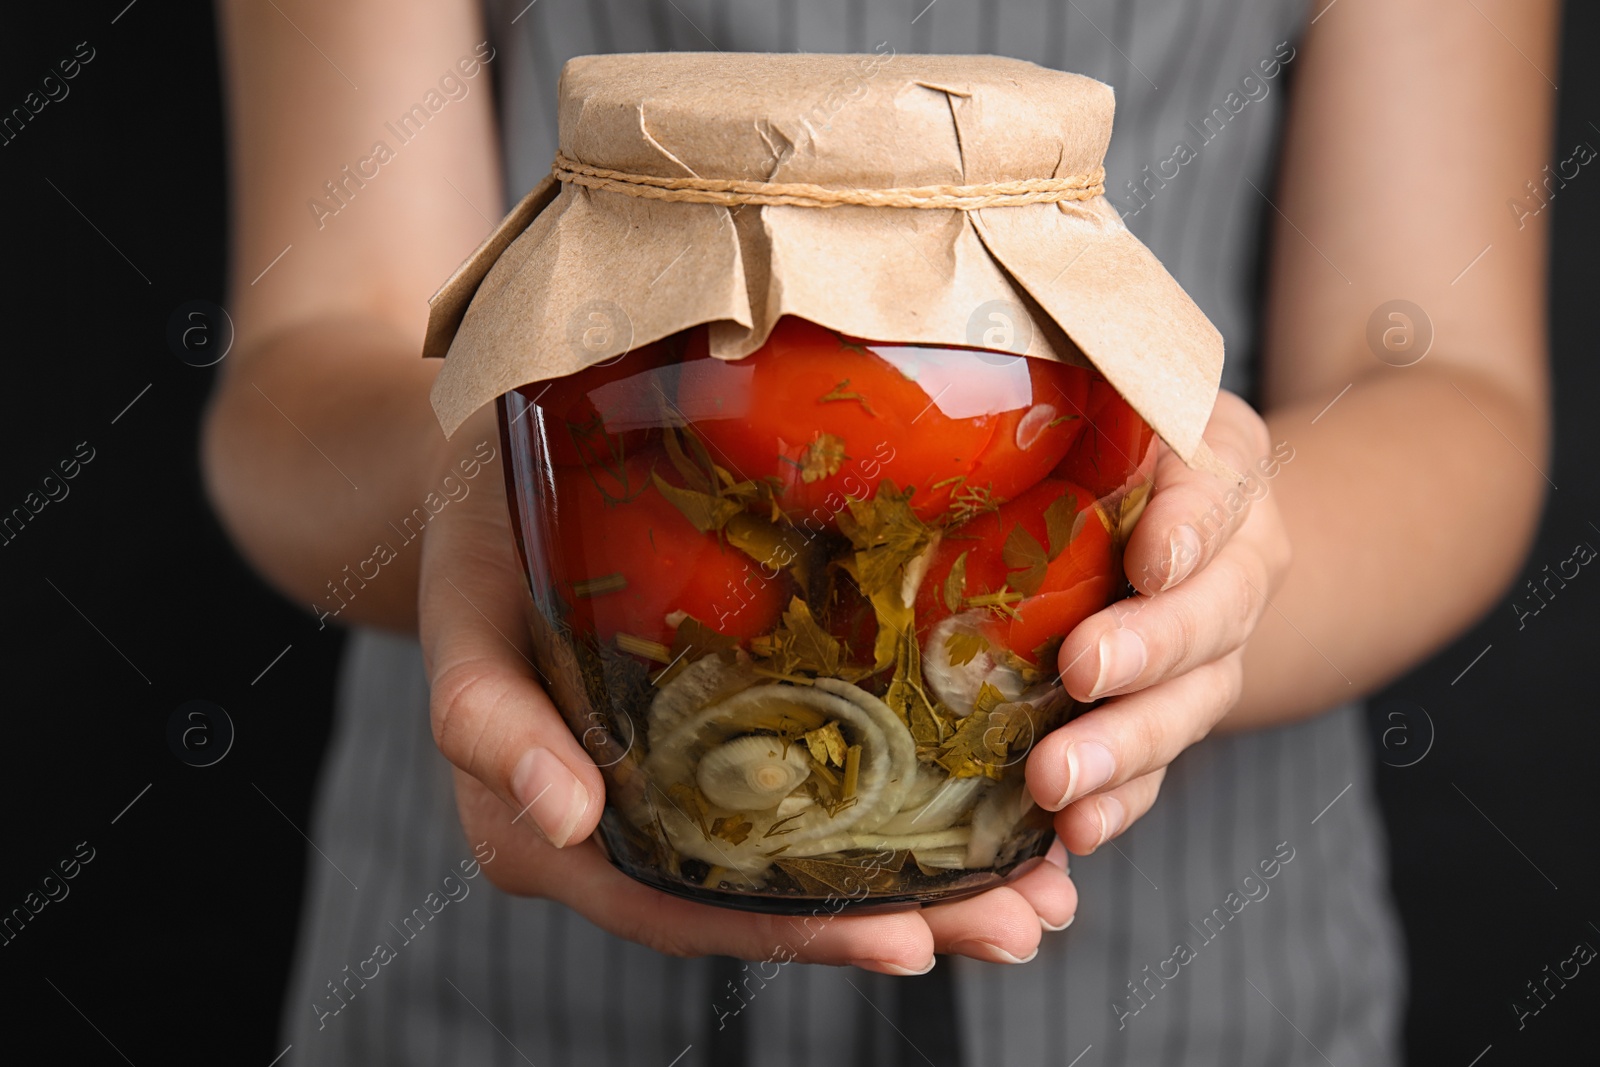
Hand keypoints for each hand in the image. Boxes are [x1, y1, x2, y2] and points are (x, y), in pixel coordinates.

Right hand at [418, 409, 1076, 971]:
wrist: (500, 464)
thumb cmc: (480, 532)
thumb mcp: (465, 609)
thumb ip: (486, 718)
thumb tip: (568, 816)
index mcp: (551, 826)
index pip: (681, 907)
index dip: (794, 934)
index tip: (908, 938)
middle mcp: (628, 824)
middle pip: (767, 904)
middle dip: (898, 921)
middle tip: (1019, 925)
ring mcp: (684, 778)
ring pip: (804, 859)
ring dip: (926, 884)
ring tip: (1040, 889)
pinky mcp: (729, 725)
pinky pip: (814, 785)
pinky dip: (902, 807)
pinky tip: (990, 806)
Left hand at [1025, 391, 1291, 853]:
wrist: (1172, 518)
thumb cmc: (1115, 436)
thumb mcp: (1111, 388)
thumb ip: (1072, 380)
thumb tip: (953, 350)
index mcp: (1220, 471)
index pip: (1219, 492)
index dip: (1188, 528)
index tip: (1150, 561)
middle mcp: (1234, 566)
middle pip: (1211, 617)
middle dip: (1148, 651)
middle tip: (1083, 672)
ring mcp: (1213, 651)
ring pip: (1189, 705)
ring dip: (1127, 749)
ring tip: (1059, 785)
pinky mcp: (1174, 711)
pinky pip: (1161, 766)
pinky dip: (1123, 803)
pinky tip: (1078, 832)